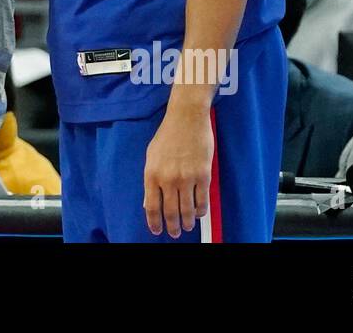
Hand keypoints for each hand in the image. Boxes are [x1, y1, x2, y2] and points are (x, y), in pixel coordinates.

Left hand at [143, 100, 213, 237]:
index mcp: (152, 174)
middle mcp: (168, 179)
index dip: (155, 222)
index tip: (157, 231)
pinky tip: (199, 213)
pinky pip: (203, 200)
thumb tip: (149, 203)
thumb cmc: (167, 136)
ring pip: (187, 210)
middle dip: (173, 226)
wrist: (186, 118)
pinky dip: (201, 211)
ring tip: (188, 226)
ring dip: (188, 222)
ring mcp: (187, 178)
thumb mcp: (151, 156)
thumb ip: (151, 180)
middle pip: (170, 212)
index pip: (152, 206)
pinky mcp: (203, 175)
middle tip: (175, 233)